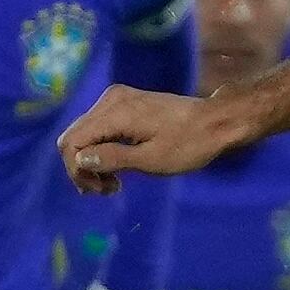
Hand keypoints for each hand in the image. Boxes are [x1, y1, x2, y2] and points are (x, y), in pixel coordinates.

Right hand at [61, 84, 235, 189]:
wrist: (216, 121)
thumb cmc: (188, 144)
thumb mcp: (151, 159)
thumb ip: (113, 159)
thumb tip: (79, 161)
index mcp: (116, 111)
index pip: (72, 142)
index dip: (76, 170)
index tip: (97, 191)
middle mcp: (111, 99)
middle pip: (74, 136)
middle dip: (83, 167)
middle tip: (106, 190)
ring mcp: (118, 98)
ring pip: (85, 133)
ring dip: (93, 160)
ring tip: (113, 183)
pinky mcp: (125, 102)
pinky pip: (100, 128)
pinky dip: (103, 149)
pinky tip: (118, 165)